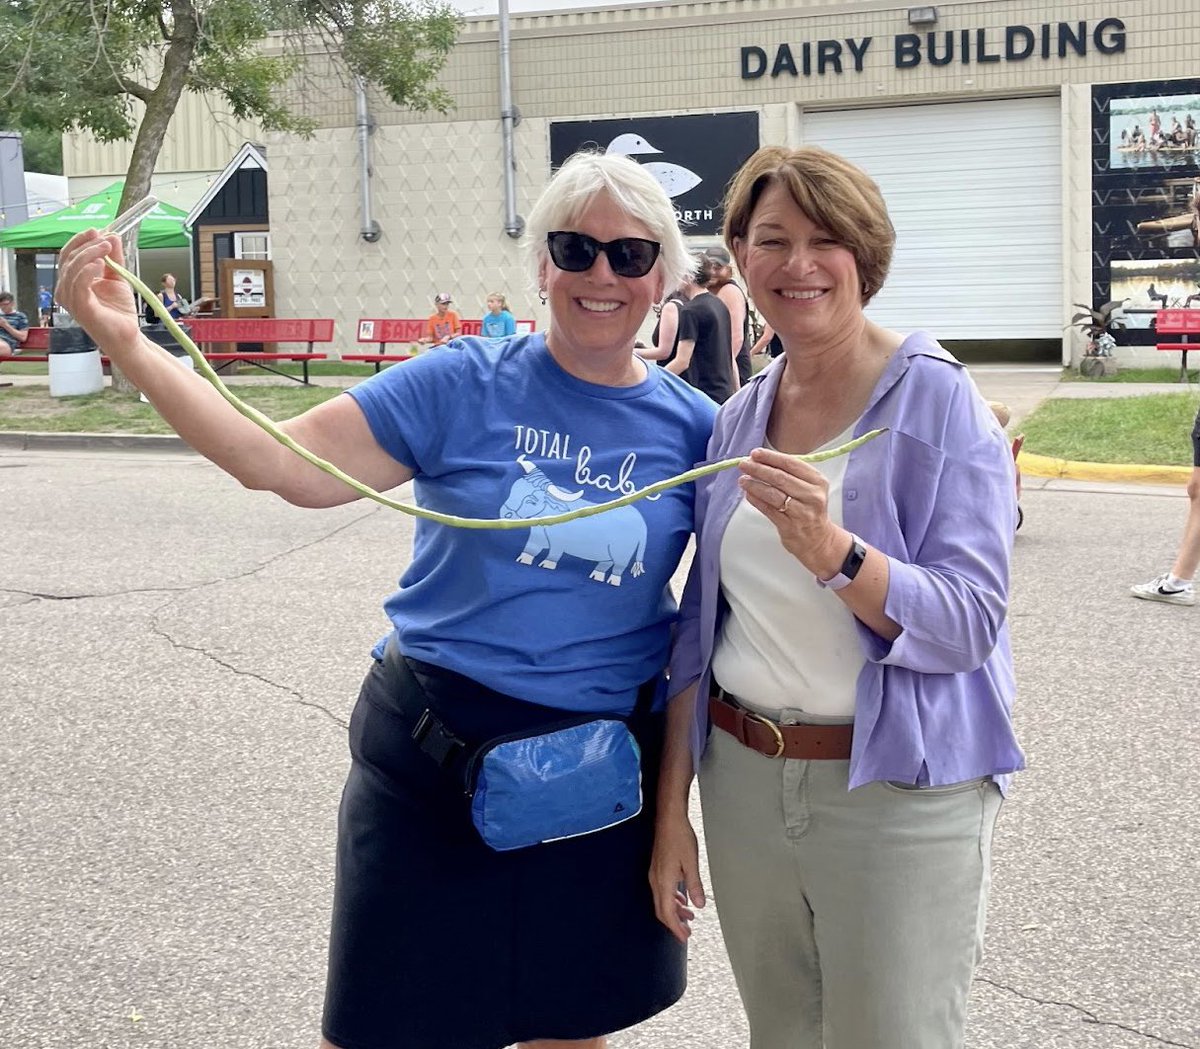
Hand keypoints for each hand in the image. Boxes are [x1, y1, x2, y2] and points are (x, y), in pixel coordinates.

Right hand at [55, 230, 141, 348]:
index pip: (69, 255)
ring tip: (106, 249)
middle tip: (104, 239)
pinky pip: (78, 285)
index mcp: (72, 281)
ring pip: (72, 269)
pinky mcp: (81, 309)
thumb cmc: (119, 311)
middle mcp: (67, 290)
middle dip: (86, 245)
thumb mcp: (117, 277)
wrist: (128, 336)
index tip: (97, 231)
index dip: (80, 241)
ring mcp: (72, 300)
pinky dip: (87, 271)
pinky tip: (100, 264)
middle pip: (68, 259)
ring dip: (90, 254)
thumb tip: (112, 235)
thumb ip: (114, 258)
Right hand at [649, 810, 705, 942]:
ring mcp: (655, 875)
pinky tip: (682, 898)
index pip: (667, 913)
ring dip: (674, 911)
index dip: (675, 928)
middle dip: (674, 924)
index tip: (684, 937)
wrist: (669, 820)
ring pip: (662, 901)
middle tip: (686, 933)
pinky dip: (672, 899)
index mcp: (664, 882)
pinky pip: (662, 891)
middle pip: (662, 910)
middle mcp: (656, 881)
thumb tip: (698, 904)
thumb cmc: (679, 837)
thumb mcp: (692, 862)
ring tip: (688, 917)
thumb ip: (695, 885)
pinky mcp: (658, 869)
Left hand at [738, 447, 846, 577]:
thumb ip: (790, 474)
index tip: (755, 453)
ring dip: (754, 485)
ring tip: (742, 480)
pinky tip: (748, 494)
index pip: (791, 464)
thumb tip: (761, 461)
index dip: (771, 457)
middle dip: (759, 469)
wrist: (818, 539)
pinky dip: (756, 500)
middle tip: (744, 464)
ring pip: (773, 494)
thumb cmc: (809, 509)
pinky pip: (769, 510)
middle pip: (780, 478)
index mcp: (817, 481)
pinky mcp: (790, 526)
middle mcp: (812, 496)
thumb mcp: (809, 488)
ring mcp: (801, 512)